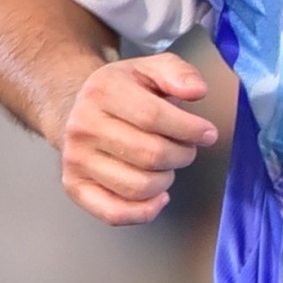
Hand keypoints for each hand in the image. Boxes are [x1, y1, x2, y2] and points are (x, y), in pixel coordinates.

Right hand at [51, 51, 218, 227]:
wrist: (78, 109)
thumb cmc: (123, 93)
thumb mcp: (150, 69)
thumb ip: (178, 73)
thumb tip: (197, 90)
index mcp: (102, 91)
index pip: (153, 116)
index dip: (189, 129)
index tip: (207, 133)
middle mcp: (83, 126)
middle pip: (150, 154)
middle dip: (181, 155)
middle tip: (186, 149)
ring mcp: (76, 159)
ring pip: (138, 186)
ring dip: (166, 181)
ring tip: (167, 166)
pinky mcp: (74, 186)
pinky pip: (115, 213)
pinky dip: (145, 211)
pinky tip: (158, 196)